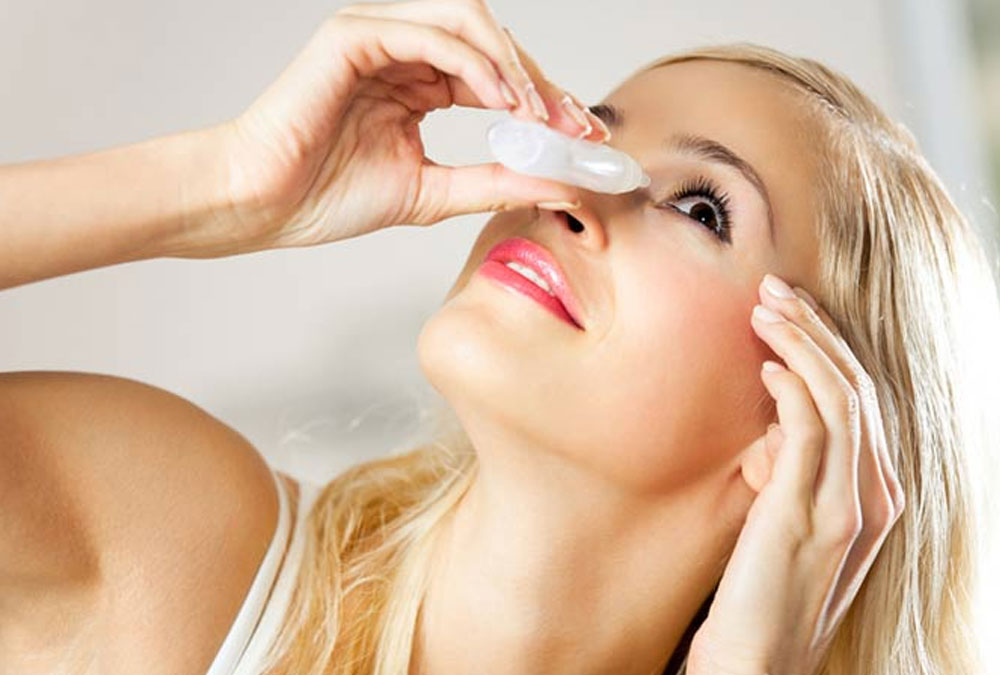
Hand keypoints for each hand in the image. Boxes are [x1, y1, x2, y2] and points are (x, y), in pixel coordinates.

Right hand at [190, 0, 604, 257]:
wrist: (261, 205)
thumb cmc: (325, 196)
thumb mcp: (432, 192)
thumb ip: (492, 181)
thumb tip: (557, 183)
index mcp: (418, 84)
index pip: (496, 77)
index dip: (544, 102)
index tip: (582, 136)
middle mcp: (403, 53)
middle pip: (494, 44)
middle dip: (542, 83)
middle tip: (575, 125)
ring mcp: (378, 37)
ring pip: (468, 21)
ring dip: (513, 65)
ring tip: (538, 115)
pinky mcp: (354, 35)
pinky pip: (431, 33)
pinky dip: (475, 63)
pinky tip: (500, 103)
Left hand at [686, 274, 905, 674]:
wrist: (757, 663)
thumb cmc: (763, 589)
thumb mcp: (788, 519)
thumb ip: (795, 471)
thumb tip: (774, 421)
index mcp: (875, 493)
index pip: (862, 398)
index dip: (828, 346)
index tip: (790, 310)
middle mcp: (874, 495)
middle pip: (857, 387)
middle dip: (816, 330)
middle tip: (774, 290)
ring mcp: (848, 506)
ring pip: (841, 399)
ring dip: (802, 345)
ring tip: (766, 310)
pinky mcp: (810, 516)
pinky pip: (812, 434)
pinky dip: (794, 390)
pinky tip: (767, 369)